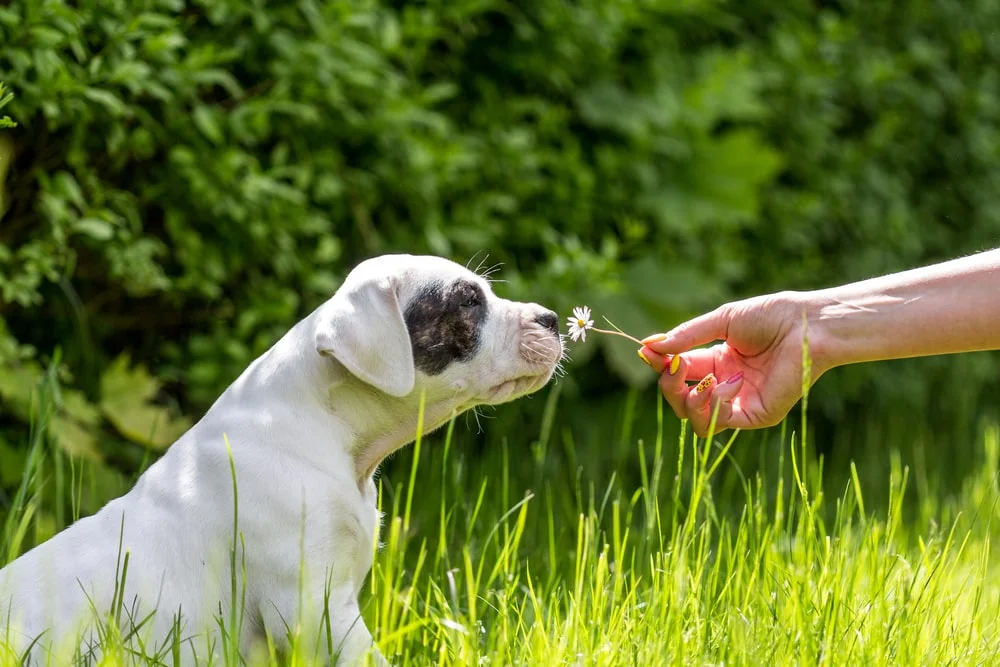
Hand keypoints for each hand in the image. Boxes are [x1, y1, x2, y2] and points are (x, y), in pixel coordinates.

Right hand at [639, 291, 822, 436]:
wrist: (808, 325)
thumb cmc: (771, 316)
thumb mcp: (721, 321)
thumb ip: (686, 336)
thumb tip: (648, 346)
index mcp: (717, 362)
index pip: (678, 373)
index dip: (660, 365)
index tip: (647, 352)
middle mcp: (725, 385)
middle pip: (680, 401)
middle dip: (669, 386)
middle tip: (673, 367)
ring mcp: (740, 402)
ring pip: (695, 421)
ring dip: (689, 400)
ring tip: (705, 379)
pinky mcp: (756, 414)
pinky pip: (720, 422)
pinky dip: (715, 403)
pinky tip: (729, 382)